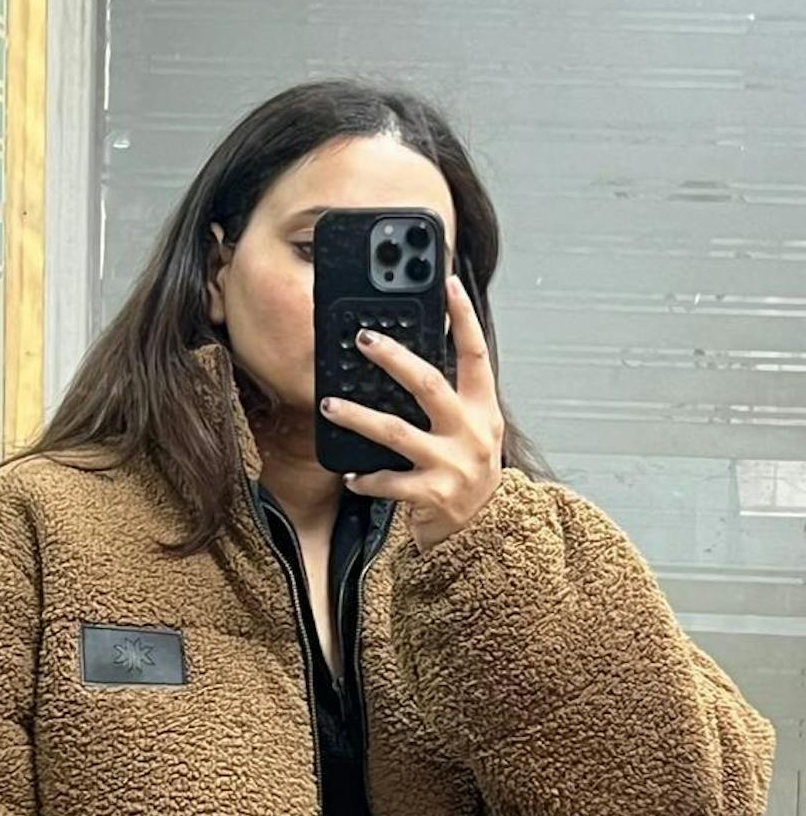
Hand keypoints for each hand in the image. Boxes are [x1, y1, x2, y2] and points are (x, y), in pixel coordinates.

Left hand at [320, 274, 504, 553]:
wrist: (486, 532)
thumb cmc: (470, 475)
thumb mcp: (473, 430)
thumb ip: (452, 398)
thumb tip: (409, 362)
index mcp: (483, 410)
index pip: (476, 353)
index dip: (464, 317)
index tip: (447, 284)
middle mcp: (471, 433)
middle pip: (429, 385)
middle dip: (394, 359)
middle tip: (364, 340)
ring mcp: (452, 465)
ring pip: (396, 432)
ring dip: (358, 416)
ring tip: (330, 404)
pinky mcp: (433, 495)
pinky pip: (389, 482)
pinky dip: (365, 478)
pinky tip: (348, 473)